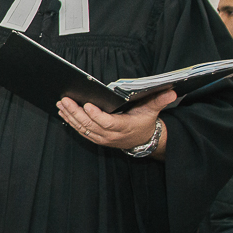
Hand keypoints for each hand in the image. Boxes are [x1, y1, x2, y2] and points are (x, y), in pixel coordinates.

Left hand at [56, 89, 175, 156]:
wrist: (142, 140)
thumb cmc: (145, 122)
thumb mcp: (153, 111)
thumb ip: (159, 101)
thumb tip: (171, 91)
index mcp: (124, 127)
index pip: (108, 122)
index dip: (96, 115)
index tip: (87, 105)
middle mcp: (110, 135)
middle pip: (90, 125)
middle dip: (76, 112)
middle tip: (65, 100)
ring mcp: (101, 138)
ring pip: (82, 128)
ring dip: (70, 116)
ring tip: (61, 103)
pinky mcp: (95, 138)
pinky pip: (81, 131)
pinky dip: (70, 122)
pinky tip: (63, 112)